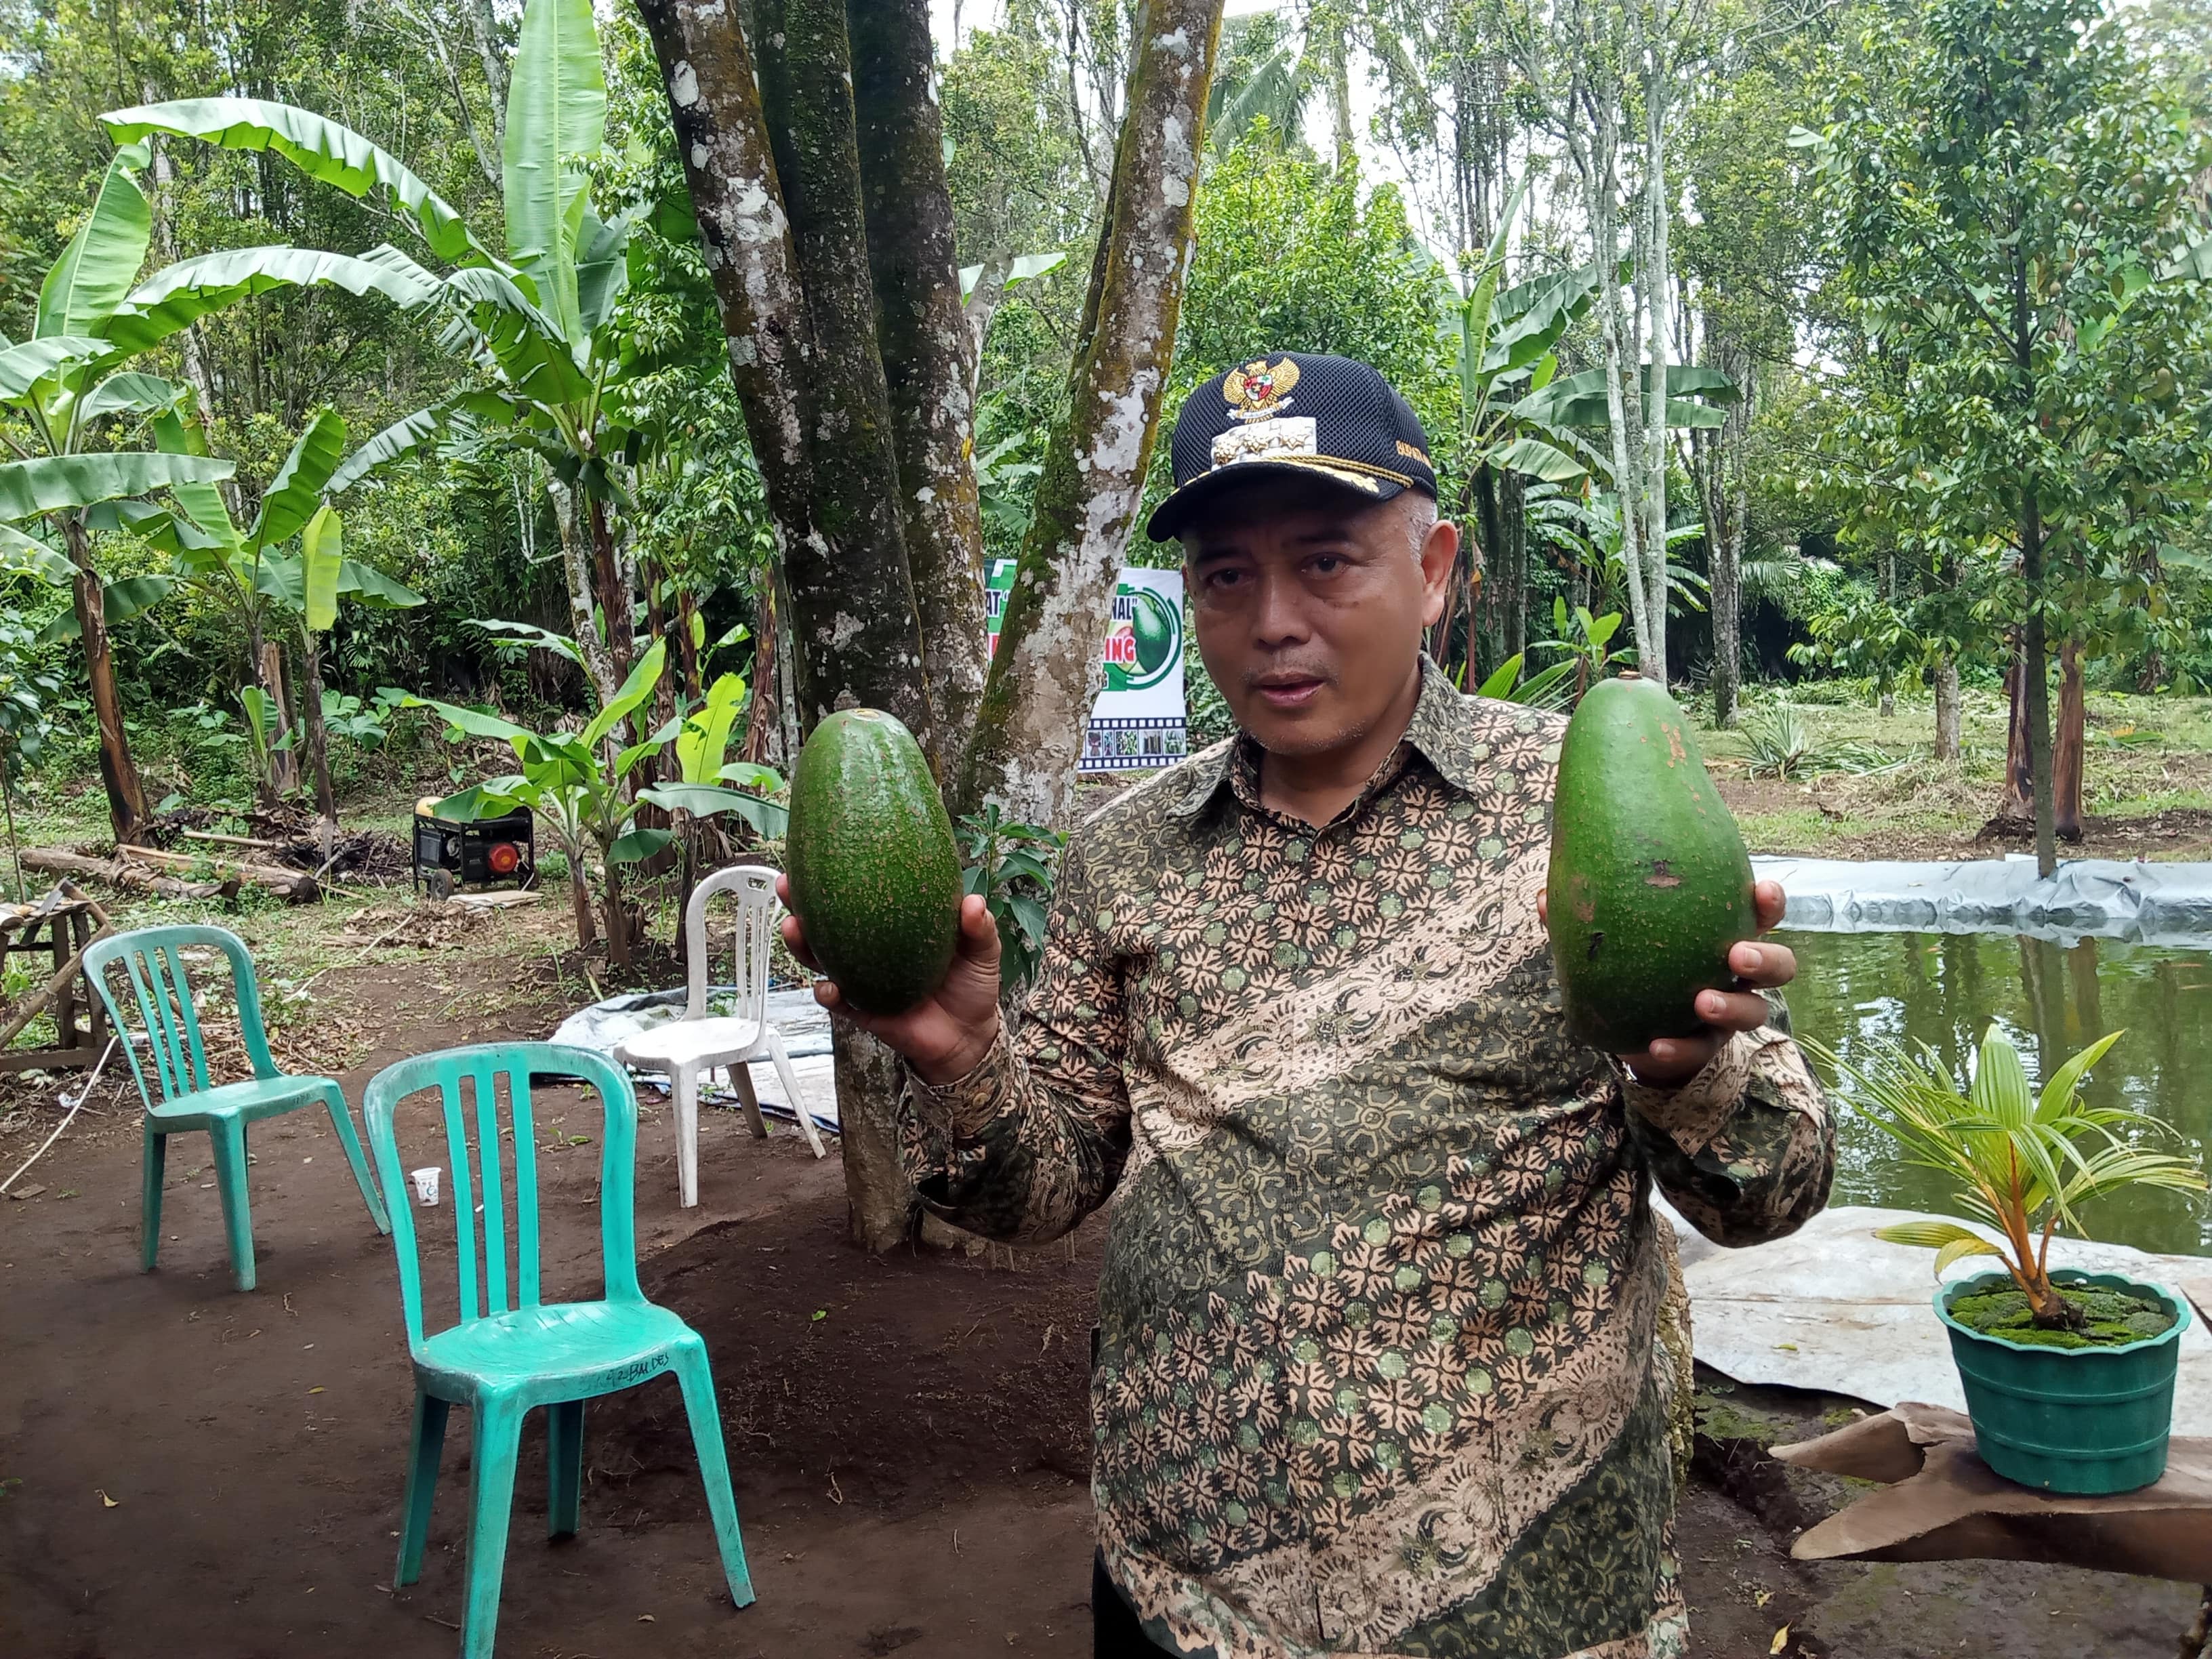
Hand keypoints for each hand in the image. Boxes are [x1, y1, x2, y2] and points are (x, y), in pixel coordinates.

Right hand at [776, 875, 1005, 1084]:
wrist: (970, 1036)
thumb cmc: (972, 985)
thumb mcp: (982, 951)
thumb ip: (978, 927)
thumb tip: (972, 902)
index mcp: (893, 925)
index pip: (860, 895)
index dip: (836, 875)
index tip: (816, 850)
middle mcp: (870, 948)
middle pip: (826, 923)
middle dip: (801, 903)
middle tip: (787, 884)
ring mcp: (862, 979)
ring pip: (821, 960)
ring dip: (802, 945)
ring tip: (793, 928)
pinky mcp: (863, 1011)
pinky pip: (838, 1002)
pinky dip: (828, 994)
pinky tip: (827, 987)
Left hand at [1536, 879, 1794, 1084]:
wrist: (1634, 1032)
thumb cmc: (1637, 969)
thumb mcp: (1615, 944)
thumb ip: (1588, 923)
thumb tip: (1546, 897)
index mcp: (1723, 936)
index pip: (1760, 915)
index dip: (1769, 904)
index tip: (1760, 893)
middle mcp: (1736, 976)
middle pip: (1779, 965)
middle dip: (1765, 958)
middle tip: (1736, 953)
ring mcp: (1728, 1014)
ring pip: (1755, 1012)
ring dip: (1731, 1006)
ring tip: (1700, 1002)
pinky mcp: (1705, 1049)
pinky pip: (1699, 1051)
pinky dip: (1678, 1048)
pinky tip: (1655, 1045)